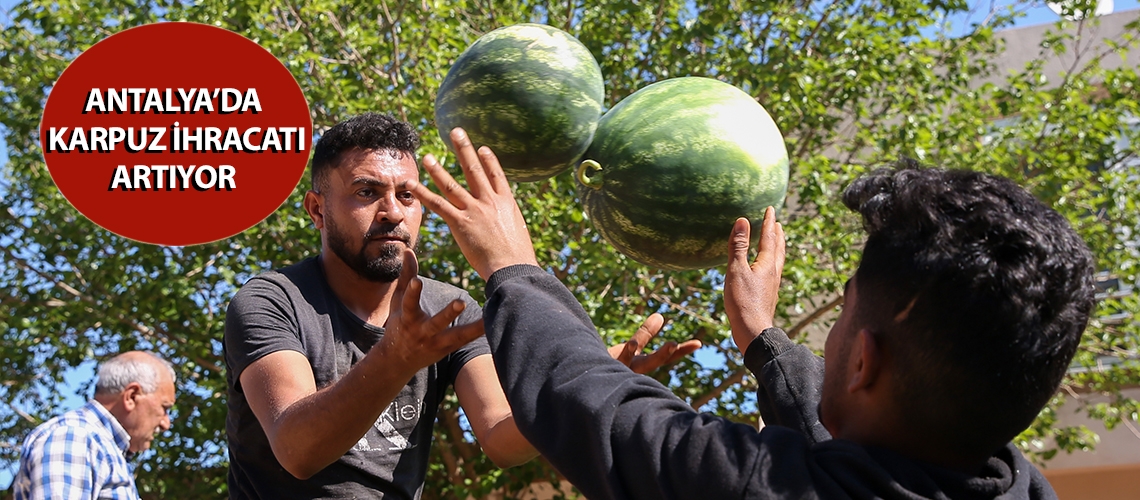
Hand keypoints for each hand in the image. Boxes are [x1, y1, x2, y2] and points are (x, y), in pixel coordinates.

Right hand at [377, 248, 485, 373]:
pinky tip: (495, 324)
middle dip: (448, 314)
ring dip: (472, 329)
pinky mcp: (449, 349)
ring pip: (456, 336)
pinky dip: (479, 333)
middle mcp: (422, 332)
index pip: (409, 303)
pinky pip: (466, 341)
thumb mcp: (398, 301)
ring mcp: (436, 343)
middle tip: (461, 302)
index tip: (417, 280)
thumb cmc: (400, 323)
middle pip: (436, 323)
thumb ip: (405, 276)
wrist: (398, 360)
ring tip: (487, 320)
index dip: (412, 292)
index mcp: (407, 318)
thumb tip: (409, 250)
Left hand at [411, 127, 537, 278]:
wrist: (512, 268)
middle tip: (456, 132)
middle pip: (474, 170)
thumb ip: (509, 226)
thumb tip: (509, 231)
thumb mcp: (519, 235)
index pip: (497, 175)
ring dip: (437, 169)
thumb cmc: (518, 259)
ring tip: (428, 156)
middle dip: (464, 149)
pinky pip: (438, 204)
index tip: (482, 148)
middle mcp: (489, 201)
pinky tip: (412, 184)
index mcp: (506, 203)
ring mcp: (474, 210)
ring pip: (452, 184)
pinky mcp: (460, 222)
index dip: (489, 160)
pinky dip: (423, 193)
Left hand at [608, 313, 701, 373]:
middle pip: (656, 362)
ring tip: (670, 344)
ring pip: (641, 364)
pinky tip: (632, 343)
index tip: (698, 343)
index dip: (682, 351)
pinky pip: (620, 361)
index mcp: (643, 364)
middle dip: (667, 354)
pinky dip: (628, 353)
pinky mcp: (608, 369)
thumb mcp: (630, 348)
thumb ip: (645, 334)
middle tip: (677, 344)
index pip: (666, 358)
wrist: (587, 384)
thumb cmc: (610, 365)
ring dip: (655, 356)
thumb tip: (661, 316)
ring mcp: (622, 370)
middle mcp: (635, 370)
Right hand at [724, 207, 785, 355]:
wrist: (753, 331)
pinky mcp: (768, 294)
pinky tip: (766, 269)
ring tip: (776, 242)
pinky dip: (772, 262)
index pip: (769, 237)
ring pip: (777, 260)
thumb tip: (743, 221)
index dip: (769, 222)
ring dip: (777, 247)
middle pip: (778, 248)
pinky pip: (773, 271)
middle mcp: (773, 272)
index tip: (771, 209)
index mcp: (767, 264)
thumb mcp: (736, 270)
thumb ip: (738, 246)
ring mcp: (772, 285)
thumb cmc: (743, 301)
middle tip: (777, 223)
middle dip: (777, 234)